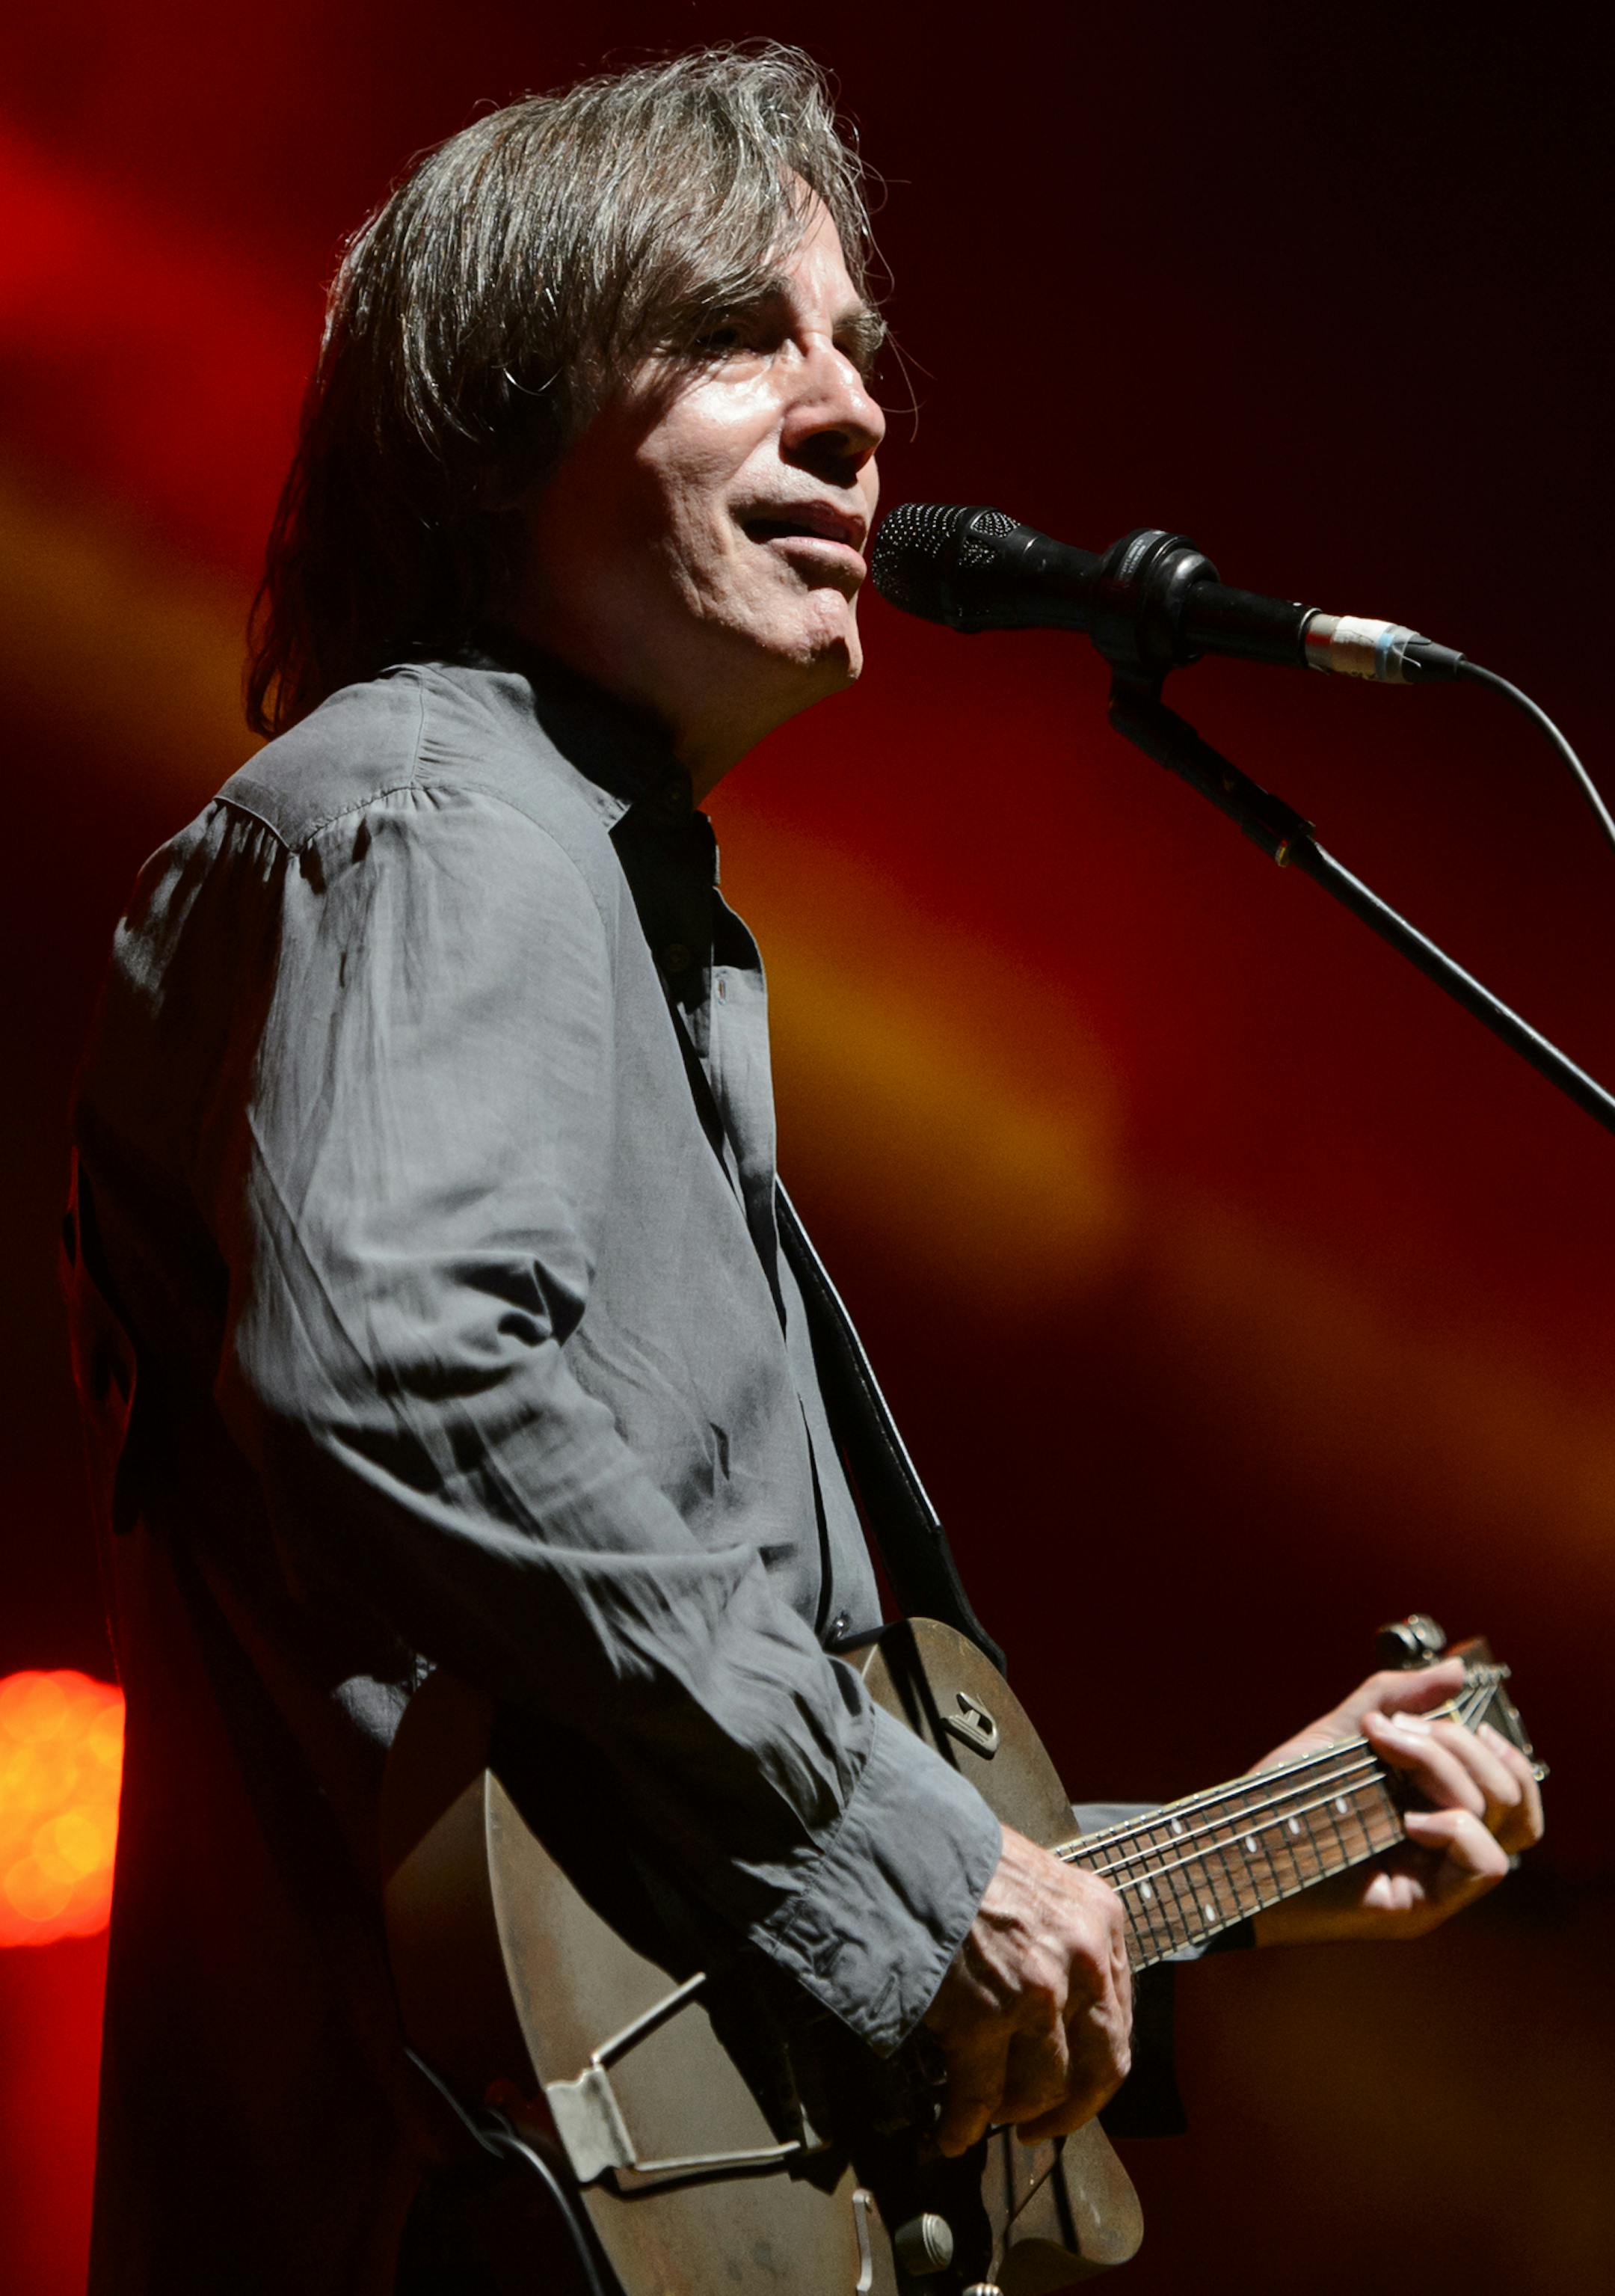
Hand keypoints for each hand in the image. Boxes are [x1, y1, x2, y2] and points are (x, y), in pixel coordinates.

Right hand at [922, 1825, 1131, 2155]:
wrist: (899, 1841)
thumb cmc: (956, 1856)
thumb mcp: (1036, 1882)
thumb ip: (1058, 1936)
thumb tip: (1055, 2005)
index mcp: (1101, 1917)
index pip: (1119, 2018)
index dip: (1095, 2067)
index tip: (1075, 2086)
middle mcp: (1083, 1956)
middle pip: (1099, 2066)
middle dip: (1068, 2109)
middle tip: (1040, 2127)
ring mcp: (1038, 1990)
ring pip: (1041, 2087)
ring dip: (1012, 2114)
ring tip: (985, 2121)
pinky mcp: (986, 2016)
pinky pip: (981, 2095)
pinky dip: (964, 2123)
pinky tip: (951, 2132)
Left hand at [1250, 1659, 1543, 1946]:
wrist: (1231, 1849)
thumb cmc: (1280, 1799)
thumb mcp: (1340, 1734)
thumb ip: (1395, 1697)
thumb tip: (1460, 1671)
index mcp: (1435, 1810)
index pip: (1513, 1787)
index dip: (1498, 1748)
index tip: (1453, 1716)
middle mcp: (1444, 1848)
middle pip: (1509, 1794)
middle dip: (1457, 1745)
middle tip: (1394, 1732)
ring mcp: (1437, 1879)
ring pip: (1503, 1821)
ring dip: (1451, 1772)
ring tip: (1392, 1758)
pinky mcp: (1421, 1906)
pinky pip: (1485, 1865)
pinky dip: (1455, 1827)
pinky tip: (1407, 1819)